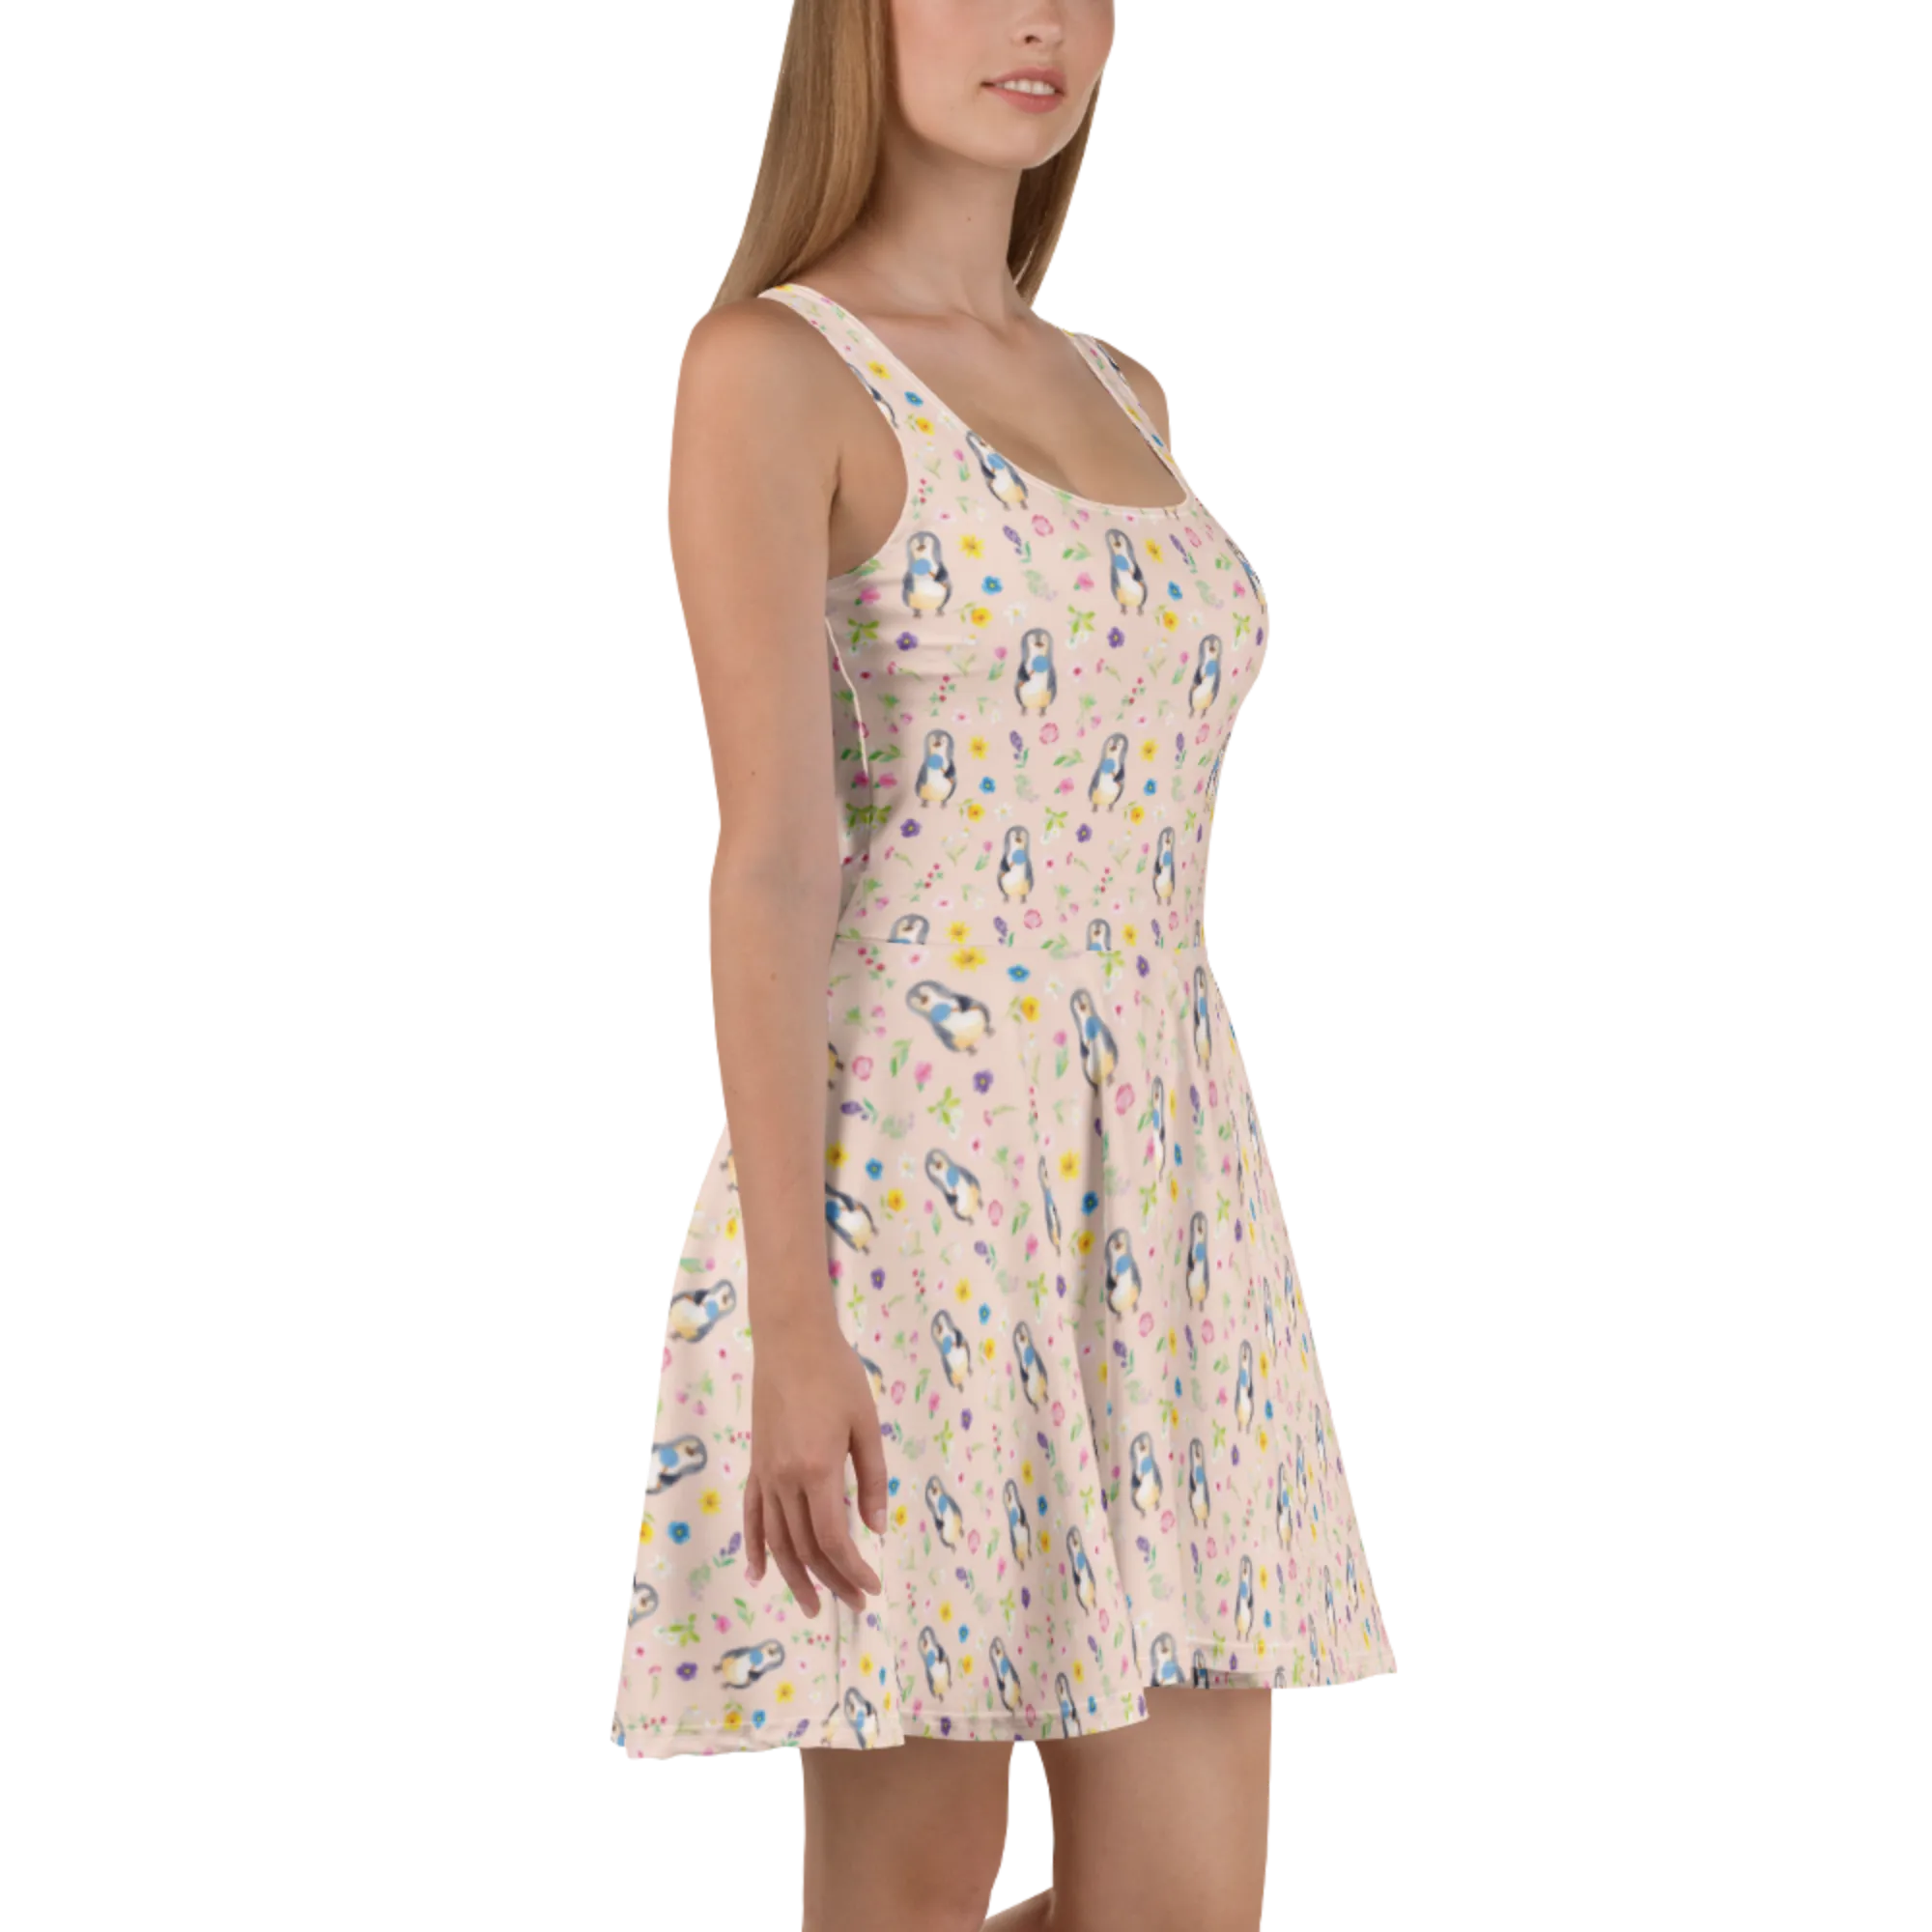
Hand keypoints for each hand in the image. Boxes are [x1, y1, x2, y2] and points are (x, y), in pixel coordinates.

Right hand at [744, 1319, 888, 1618]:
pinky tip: (760, 1574)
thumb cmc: (837, 1375)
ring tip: (812, 1606)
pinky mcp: (756, 1464)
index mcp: (818, 1470)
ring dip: (795, 1577)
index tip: (872, 1586)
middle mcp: (786, 1480)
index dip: (852, 1569)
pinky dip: (754, 1547)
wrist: (791, 1339)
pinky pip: (752, 1514)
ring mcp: (765, 1473)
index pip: (833, 1539)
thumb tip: (875, 1527)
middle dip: (831, 1581)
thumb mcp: (866, 1424)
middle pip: (806, 1546)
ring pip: (776, 1540)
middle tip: (855, 1603)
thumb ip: (872, 1478)